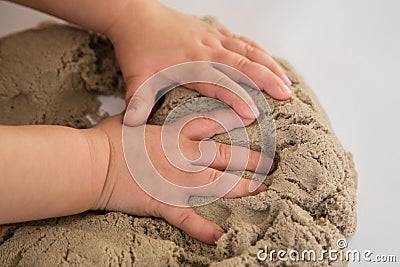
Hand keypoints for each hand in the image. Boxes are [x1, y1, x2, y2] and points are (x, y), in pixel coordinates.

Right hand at [92, 111, 272, 243]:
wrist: (94, 163)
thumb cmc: (109, 139)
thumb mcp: (130, 118)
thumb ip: (142, 113)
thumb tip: (139, 105)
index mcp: (176, 134)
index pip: (213, 123)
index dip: (235, 119)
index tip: (254, 117)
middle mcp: (185, 157)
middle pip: (227, 156)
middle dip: (252, 160)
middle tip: (271, 165)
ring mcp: (178, 181)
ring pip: (219, 185)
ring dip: (242, 189)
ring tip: (262, 192)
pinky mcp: (165, 203)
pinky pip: (189, 219)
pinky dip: (204, 229)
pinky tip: (220, 237)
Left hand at [106, 0, 291, 125]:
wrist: (136, 15)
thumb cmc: (138, 46)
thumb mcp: (135, 75)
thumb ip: (138, 100)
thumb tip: (131, 124)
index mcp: (189, 61)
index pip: (218, 81)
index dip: (235, 97)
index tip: (253, 114)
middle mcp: (207, 49)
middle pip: (243, 64)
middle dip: (267, 79)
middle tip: (287, 96)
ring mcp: (213, 38)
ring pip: (248, 50)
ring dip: (269, 65)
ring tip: (287, 81)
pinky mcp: (214, 32)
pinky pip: (242, 41)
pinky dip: (259, 51)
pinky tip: (269, 60)